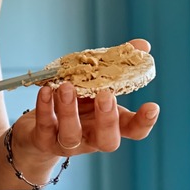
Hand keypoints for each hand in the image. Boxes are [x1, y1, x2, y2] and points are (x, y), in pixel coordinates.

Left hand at [10, 39, 159, 166]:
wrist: (37, 130)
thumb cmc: (74, 104)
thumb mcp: (95, 86)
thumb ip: (116, 67)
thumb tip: (141, 46)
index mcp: (110, 125)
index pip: (134, 131)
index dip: (144, 122)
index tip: (152, 106)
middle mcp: (92, 138)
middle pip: (107, 141)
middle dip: (107, 118)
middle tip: (105, 95)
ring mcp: (67, 143)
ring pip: (72, 135)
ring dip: (69, 111)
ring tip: (66, 86)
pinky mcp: (43, 141)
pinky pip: (45, 127)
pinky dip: (44, 108)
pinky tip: (45, 90)